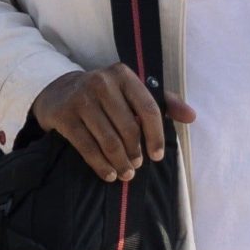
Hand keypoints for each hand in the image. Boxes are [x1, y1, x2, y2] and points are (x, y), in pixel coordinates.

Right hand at [32, 65, 196, 183]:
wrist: (58, 91)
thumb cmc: (105, 96)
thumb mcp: (131, 91)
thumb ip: (163, 102)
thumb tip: (191, 116)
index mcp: (123, 75)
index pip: (148, 108)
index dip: (156, 136)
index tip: (157, 156)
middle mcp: (101, 83)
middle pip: (128, 128)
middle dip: (135, 153)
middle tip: (136, 167)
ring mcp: (80, 98)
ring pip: (108, 140)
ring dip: (120, 163)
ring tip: (125, 174)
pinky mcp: (63, 115)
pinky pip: (87, 147)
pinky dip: (100, 165)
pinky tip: (108, 174)